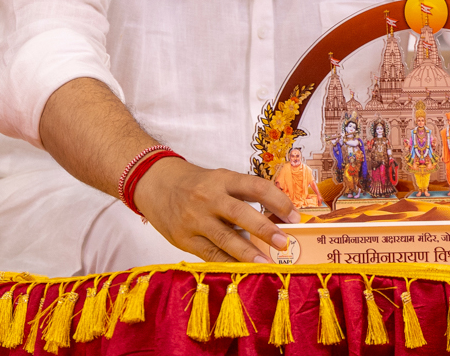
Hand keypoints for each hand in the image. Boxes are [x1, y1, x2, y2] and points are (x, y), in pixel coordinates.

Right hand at [134, 157, 299, 263]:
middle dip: (264, 229)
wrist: (155, 184)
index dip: (277, 200)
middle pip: (240, 213)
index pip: (255, 187)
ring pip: (225, 238)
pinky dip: (228, 263)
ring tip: (267, 264)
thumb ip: (242, 195)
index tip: (295, 215)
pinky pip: (210, 254)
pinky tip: (243, 271)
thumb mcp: (219, 179)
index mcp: (223, 179)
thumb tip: (276, 218)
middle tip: (284, 242)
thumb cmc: (196, 183)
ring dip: (248, 253)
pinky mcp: (184, 239)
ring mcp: (195, 219)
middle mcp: (209, 197)